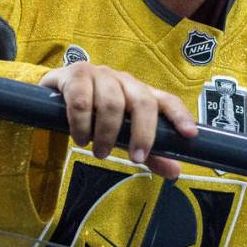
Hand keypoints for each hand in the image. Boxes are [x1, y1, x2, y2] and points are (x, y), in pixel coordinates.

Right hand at [40, 62, 197, 179]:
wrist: (56, 93)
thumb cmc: (96, 114)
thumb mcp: (123, 135)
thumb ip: (148, 152)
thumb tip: (175, 171)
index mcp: (140, 93)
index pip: (166, 100)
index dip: (180, 115)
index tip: (189, 135)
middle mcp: (124, 80)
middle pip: (142, 102)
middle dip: (142, 134)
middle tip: (134, 159)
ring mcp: (100, 75)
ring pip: (112, 103)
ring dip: (106, 133)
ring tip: (98, 151)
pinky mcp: (75, 75)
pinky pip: (81, 101)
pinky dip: (82, 124)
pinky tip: (80, 136)